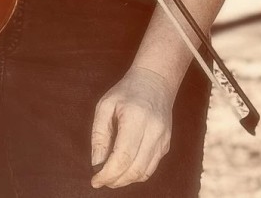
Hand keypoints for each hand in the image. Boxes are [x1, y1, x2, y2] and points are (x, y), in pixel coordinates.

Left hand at [90, 67, 174, 188]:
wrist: (156, 80)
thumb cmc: (127, 91)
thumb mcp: (105, 106)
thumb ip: (99, 135)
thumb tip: (97, 164)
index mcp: (136, 118)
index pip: (123, 158)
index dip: (107, 174)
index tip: (95, 180)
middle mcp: (153, 130)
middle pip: (134, 170)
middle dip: (114, 181)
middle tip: (101, 179)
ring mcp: (163, 138)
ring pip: (144, 173)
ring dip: (125, 180)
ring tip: (111, 175)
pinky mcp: (166, 144)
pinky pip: (151, 168)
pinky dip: (136, 174)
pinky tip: (125, 167)